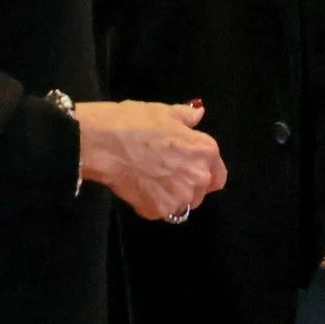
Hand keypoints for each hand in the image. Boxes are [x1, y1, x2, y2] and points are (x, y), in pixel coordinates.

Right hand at [73, 100, 227, 220]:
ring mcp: (178, 198)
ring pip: (182, 204)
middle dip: (187, 184)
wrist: (105, 143)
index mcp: (206, 152)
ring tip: (151, 179)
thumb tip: (198, 113)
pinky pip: (160, 211)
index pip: (219, 175)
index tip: (191, 168)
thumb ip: (187, 117)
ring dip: (171, 196)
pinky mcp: (158, 211)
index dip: (206, 172)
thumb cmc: (136, 122)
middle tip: (165, 171)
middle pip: (201, 191)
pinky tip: (139, 187)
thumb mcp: (165, 112)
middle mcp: (198, 178)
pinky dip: (152, 203)